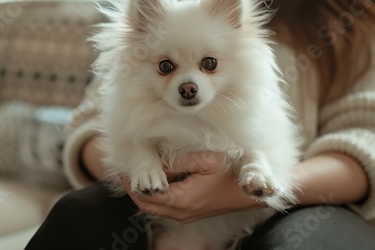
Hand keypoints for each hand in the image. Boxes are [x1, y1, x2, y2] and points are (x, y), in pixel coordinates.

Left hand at [122, 151, 260, 222]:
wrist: (249, 192)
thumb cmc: (230, 173)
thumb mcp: (204, 160)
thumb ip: (177, 160)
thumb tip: (155, 160)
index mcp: (181, 200)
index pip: (145, 194)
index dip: (133, 180)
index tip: (126, 165)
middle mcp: (180, 212)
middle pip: (145, 204)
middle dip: (133, 187)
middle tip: (127, 169)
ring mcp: (185, 214)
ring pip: (154, 207)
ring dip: (144, 191)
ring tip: (139, 171)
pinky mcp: (189, 212)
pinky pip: (165, 206)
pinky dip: (156, 194)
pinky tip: (157, 178)